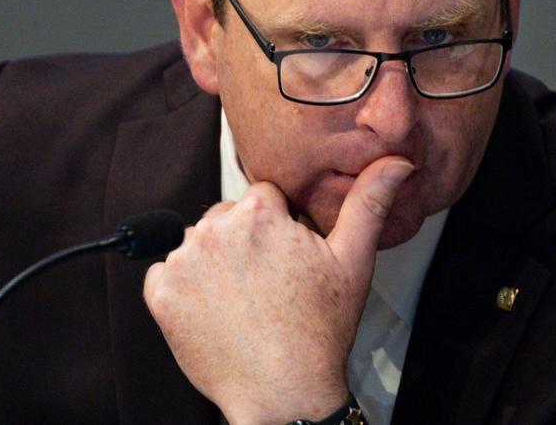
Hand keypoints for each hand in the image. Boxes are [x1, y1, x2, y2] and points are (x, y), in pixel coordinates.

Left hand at [144, 156, 415, 424]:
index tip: (289, 255)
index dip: (281, 224)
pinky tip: (217, 308)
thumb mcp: (354, 259)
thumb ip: (369, 201)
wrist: (282, 393)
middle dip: (246, 238)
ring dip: (217, 260)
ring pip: (200, 242)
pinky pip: (168, 272)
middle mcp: (214, 230)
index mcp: (258, 213)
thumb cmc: (319, 330)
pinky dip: (188, 287)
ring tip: (245, 296)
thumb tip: (395, 162)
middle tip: (271, 279)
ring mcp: (183, 262)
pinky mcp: (161, 295)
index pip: (263, 196)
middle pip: (229, 216)